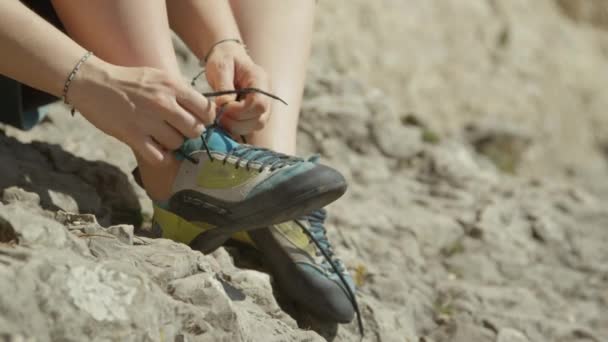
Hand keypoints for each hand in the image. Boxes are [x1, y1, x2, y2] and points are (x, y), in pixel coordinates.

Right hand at [69, 57, 214, 164]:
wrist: (92, 82)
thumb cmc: (129, 81)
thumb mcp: (159, 77)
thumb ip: (180, 92)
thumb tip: (203, 110)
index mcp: (172, 86)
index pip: (207, 110)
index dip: (206, 119)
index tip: (198, 121)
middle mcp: (163, 103)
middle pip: (195, 130)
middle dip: (190, 134)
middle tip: (179, 131)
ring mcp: (148, 120)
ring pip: (178, 144)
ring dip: (173, 144)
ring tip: (162, 137)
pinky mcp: (132, 135)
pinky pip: (159, 157)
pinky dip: (161, 157)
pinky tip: (155, 149)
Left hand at [205, 42, 270, 134]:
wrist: (228, 58)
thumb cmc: (224, 59)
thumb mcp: (220, 67)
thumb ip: (224, 87)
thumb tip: (225, 105)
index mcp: (261, 80)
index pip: (259, 104)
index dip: (240, 110)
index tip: (222, 105)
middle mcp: (267, 96)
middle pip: (259, 119)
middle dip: (236, 120)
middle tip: (217, 112)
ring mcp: (264, 106)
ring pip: (255, 126)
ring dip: (235, 126)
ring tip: (219, 115)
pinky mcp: (255, 114)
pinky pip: (249, 128)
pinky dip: (235, 128)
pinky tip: (224, 118)